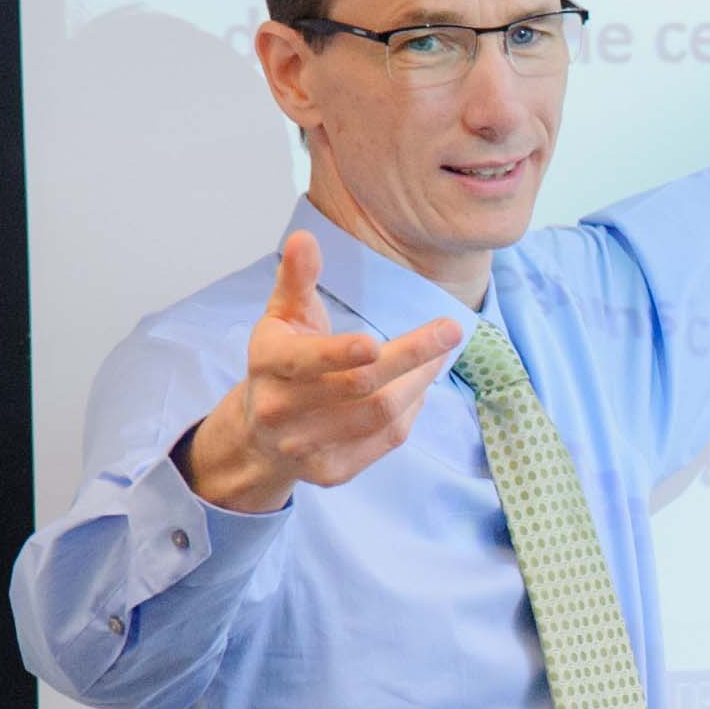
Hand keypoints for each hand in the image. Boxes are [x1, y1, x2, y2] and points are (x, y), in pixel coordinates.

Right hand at [175, 231, 463, 512]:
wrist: (259, 435)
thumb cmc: (280, 364)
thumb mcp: (282, 319)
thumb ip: (297, 280)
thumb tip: (305, 238)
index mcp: (269, 366)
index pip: (307, 362)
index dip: (339, 354)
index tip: (375, 341)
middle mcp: (282, 410)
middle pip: (361, 387)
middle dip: (412, 357)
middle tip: (450, 330)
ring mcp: (307, 446)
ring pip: (382, 415)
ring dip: (419, 381)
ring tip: (439, 354)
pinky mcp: (333, 471)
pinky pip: (388, 439)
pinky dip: (412, 409)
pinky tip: (418, 386)